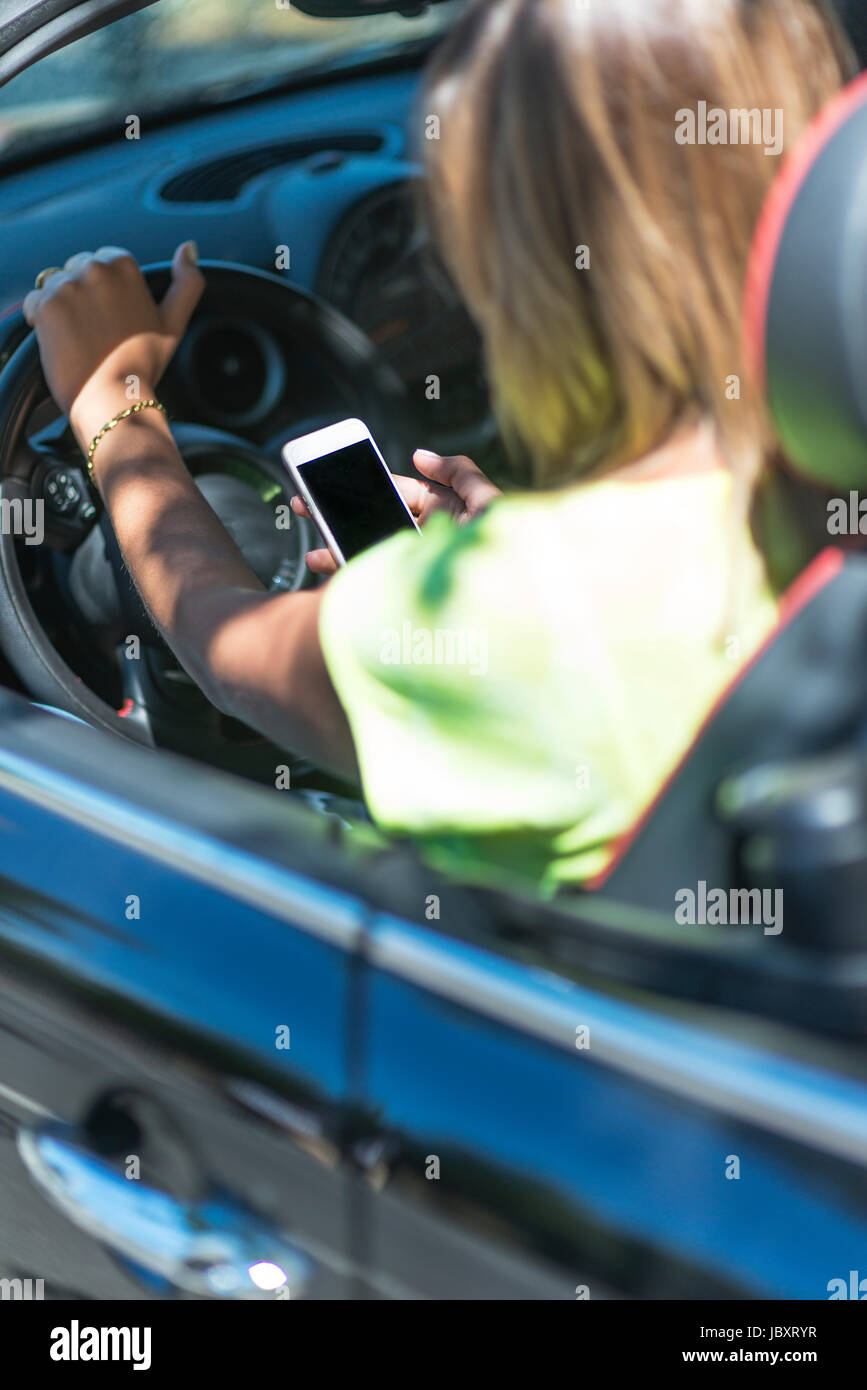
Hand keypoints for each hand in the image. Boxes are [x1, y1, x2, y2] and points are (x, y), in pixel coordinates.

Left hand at [23, 242, 203, 447]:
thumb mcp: (173, 322)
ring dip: (61, 308)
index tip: (111, 320)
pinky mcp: (46, 305)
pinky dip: (41, 322)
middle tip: (95, 332)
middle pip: (75, 270)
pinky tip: (62, 343)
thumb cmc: (144, 364)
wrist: (116, 399)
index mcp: (124, 265)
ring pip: (53, 285)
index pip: (101, 262)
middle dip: (80, 295)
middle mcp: (95, 268)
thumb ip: (187, 283)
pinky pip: (33, 303)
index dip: (103, 292)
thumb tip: (189, 247)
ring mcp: (68, 286)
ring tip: (79, 339)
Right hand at [291, 448, 501, 574]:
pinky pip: (373, 578)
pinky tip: (324, 566)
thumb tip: (419, 455)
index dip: (372, 484)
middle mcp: (431, 539)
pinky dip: (347, 573)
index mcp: (449, 514)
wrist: (510, 608)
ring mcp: (417, 565)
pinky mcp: (408, 591)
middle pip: (378, 520)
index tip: (340, 477)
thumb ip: (459, 473)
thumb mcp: (489, 504)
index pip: (405, 493)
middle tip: (306, 505)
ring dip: (337, 545)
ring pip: (371, 550)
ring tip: (312, 545)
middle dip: (342, 512)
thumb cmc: (507, 555)